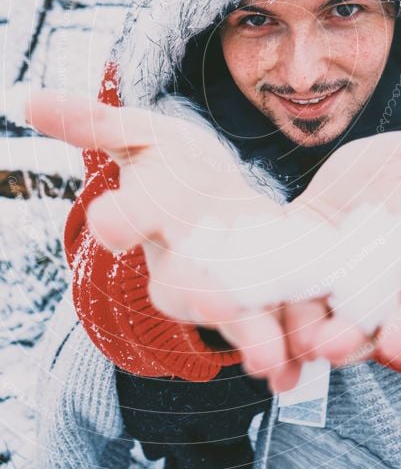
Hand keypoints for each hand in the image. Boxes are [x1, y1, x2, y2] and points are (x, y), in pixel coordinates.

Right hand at [25, 89, 303, 389]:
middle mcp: (178, 261)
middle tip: (218, 303)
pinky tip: (300, 370)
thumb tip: (27, 101)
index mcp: (146, 215)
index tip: (112, 224)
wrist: (215, 196)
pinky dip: (289, 344)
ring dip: (253, 335)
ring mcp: (223, 282)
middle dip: (200, 292)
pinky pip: (276, 321)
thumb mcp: (139, 133)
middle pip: (183, 282)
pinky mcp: (266, 292)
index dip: (119, 220)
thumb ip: (94, 123)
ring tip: (273, 360)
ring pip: (233, 312)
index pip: (124, 218)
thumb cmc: (171, 164)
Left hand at [284, 127, 400, 369]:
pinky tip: (287, 345)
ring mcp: (352, 305)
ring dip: (345, 343)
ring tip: (331, 341)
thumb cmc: (379, 173)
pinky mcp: (308, 308)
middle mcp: (398, 289)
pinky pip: (303, 330)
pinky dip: (295, 338)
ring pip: (356, 336)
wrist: (324, 194)